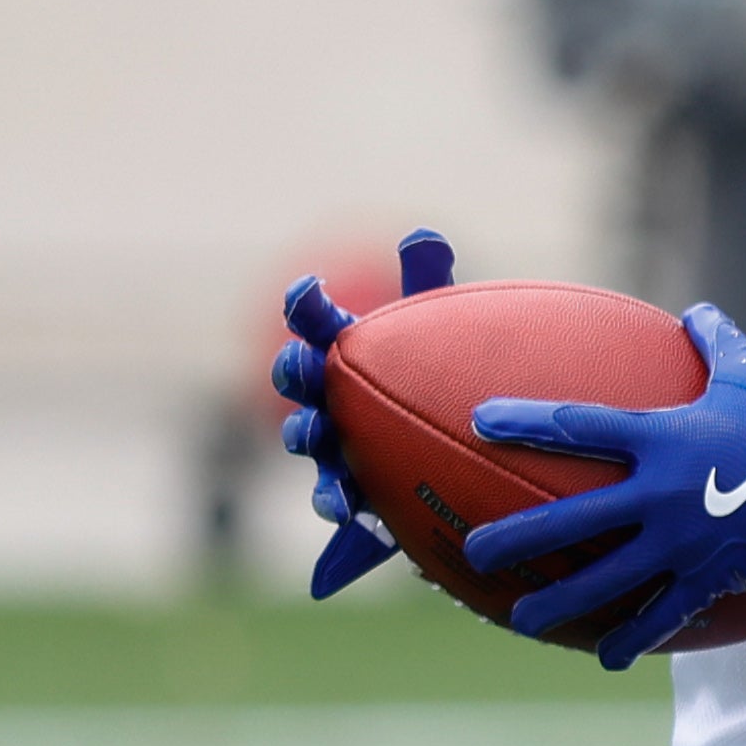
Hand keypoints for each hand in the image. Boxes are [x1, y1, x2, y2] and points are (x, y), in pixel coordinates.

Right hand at [268, 228, 455, 599]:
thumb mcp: (437, 325)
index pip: (316, 319)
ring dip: (302, 433)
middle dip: (293, 370)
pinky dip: (332, 502)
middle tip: (301, 362)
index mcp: (344, 346)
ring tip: (309, 432)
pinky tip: (343, 510)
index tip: (309, 290)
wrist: (452, 438)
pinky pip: (332, 497)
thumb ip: (427, 282)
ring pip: (305, 437)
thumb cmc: (434, 366)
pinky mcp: (348, 486)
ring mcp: (332, 441)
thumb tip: (422, 236)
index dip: (307, 306)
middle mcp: (328, 392)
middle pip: (298, 377)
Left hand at [464, 303, 745, 670]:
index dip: (524, 421)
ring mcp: (678, 542)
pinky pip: (661, 613)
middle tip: (474, 552)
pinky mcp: (706, 576)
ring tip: (519, 620)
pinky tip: (606, 657)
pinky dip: (633, 637)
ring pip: (604, 580)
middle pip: (569, 519)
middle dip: (515, 539)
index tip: (479, 420)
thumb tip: (697, 312)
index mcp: (660, 437)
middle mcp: (656, 493)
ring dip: (557, 603)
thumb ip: (714, 342)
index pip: (577, 424)